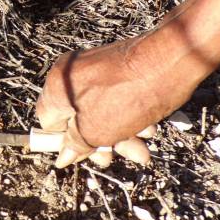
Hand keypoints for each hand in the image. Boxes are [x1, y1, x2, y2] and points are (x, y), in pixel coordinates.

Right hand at [36, 37, 172, 167]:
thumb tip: (62, 158)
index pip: (49, 122)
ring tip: (143, 143)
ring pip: (101, 113)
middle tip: (115, 155)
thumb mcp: (96, 130)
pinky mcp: (118, 69)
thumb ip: (76, 145)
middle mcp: (72, 76)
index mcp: (58, 88)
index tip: (85, 153)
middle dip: (100, 142)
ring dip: (121, 134)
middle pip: (78, 121)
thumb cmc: (129, 95)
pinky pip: (116, 100)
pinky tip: (149, 127)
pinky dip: (130, 117)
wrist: (170, 61)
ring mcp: (95, 70)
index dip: (65, 141)